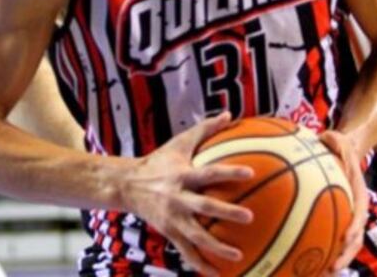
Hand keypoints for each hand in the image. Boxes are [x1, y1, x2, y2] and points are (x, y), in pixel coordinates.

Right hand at [120, 112, 253, 276]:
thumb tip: (229, 114)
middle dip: (226, 212)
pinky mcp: (169, 232)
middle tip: (250, 217)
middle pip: (204, 205)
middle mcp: (178, 197)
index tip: (250, 173)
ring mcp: (173, 217)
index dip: (228, 172)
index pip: (208, 172)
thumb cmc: (160, 161)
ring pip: (196, 236)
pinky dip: (201, 264)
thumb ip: (205, 129)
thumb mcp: (179, 143)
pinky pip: (187, 252)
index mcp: (182, 174)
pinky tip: (218, 274)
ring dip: (217, 247)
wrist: (126, 185)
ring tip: (238, 255)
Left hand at [320, 130, 368, 274]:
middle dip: (344, 256)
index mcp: (358, 195)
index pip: (360, 216)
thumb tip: (327, 137)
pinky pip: (324, 236)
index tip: (347, 239)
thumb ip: (333, 140)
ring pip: (340, 244)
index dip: (354, 229)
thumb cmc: (337, 144)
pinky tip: (297, 261)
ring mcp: (344, 217)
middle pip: (353, 239)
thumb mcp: (336, 138)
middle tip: (331, 270)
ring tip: (316, 275)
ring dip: (332, 260)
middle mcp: (354, 210)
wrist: (342, 150)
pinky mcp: (331, 219)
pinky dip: (316, 249)